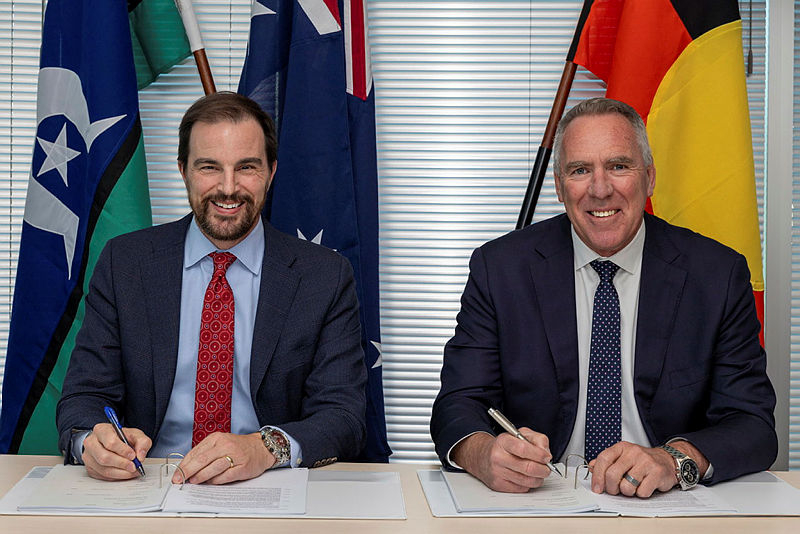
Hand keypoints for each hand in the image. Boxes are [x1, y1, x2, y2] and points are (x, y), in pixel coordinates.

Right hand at [82, 422, 150, 480]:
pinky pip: (102, 476)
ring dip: (120, 472)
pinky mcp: (89, 468)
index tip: (133, 455)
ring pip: (103, 469)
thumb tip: (141, 456)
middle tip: (134, 466)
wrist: (111, 442)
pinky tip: (125, 473)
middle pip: (104, 457)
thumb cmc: (122, 437)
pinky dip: (116, 476)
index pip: (110, 442)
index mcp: (101, 430)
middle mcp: (91, 443)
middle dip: (122, 464)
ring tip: (132, 471)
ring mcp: (88, 456)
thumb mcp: (135, 434)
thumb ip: (142, 442)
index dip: (123, 451)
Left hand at [174, 432, 274, 484]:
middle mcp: (225, 445)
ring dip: (200, 477)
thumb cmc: (238, 447)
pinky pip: (224, 477)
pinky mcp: (242, 467)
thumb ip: (205, 453)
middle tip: (179, 481)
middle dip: (187, 472)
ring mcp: (234, 456)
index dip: (183, 465)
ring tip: (193, 482)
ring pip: (211, 468)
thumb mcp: (220, 443)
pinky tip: (210, 482)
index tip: (176, 475)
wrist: (261, 448)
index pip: (195, 452)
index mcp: (216, 438)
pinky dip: (215, 481)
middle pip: (201, 460)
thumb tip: (187, 468)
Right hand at [452, 429, 553, 492]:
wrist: (483, 457)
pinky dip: (529, 484)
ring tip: (538, 473)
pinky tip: (526, 477)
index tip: (547, 457)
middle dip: (543, 470)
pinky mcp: (498, 485)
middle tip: (547, 468)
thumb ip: (537, 439)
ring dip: (538, 478)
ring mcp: (497, 472)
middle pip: (528, 468)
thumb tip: (546, 453)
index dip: (539, 454)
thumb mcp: (521, 435)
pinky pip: (522, 488)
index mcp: (503, 441)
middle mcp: (498, 457)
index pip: (523, 449)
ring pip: (527, 481)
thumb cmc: (505, 447)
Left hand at [589, 441, 706, 497]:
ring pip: (627, 486)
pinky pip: (642, 492)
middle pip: (612, 474)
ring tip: (633, 486)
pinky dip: (641, 494)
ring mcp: (646, 462)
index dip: (597, 475)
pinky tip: (644, 487)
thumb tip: (591, 467)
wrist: (667, 461)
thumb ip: (606, 462)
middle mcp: (633, 452)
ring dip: (628, 492)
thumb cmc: (641, 462)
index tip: (597, 488)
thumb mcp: (622, 457)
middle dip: (611, 488)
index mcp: (622, 447)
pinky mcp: (657, 473)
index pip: (603, 459)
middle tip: (615, 491)